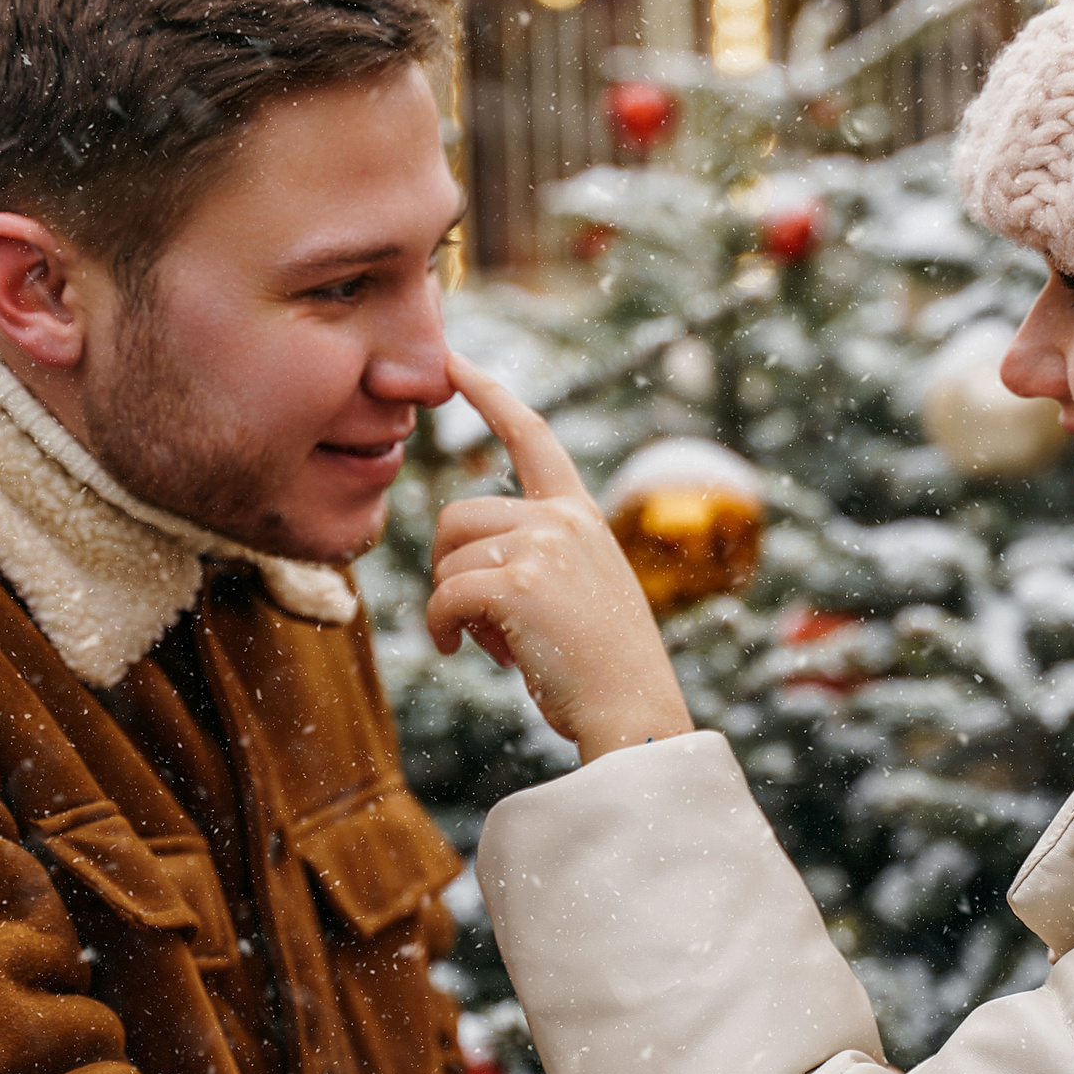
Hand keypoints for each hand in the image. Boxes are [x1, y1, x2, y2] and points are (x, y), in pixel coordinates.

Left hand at [427, 358, 692, 761]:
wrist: (634, 711)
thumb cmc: (599, 667)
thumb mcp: (578, 592)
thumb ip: (533, 559)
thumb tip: (454, 566)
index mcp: (580, 515)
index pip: (530, 435)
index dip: (488, 394)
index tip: (452, 362)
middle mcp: (563, 519)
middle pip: (456, 518)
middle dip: (448, 571)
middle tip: (480, 620)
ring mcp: (543, 547)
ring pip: (447, 560)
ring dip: (451, 607)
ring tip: (494, 642)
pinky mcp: (519, 584)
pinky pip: (443, 595)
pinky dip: (439, 628)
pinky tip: (460, 652)